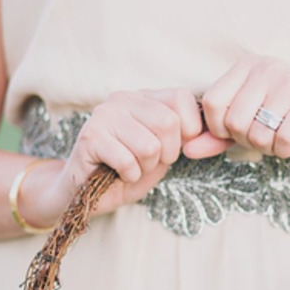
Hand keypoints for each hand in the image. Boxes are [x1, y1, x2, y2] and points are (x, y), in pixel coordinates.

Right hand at [23, 88, 203, 223]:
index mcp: (142, 97)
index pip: (181, 98)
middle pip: (169, 123)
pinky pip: (128, 161)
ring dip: (145, 167)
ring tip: (130, 167)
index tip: (172, 148)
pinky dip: (128, 176)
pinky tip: (116, 173)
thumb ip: (183, 136)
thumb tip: (206, 129)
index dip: (188, 130)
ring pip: (150, 146)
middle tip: (148, 162)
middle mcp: (122, 98)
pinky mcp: (90, 137)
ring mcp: (104, 115)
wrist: (82, 193)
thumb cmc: (126, 171)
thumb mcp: (163, 151)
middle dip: (166, 154)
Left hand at [184, 54, 289, 159]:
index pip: (212, 102)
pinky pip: (284, 137)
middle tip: (262, 140)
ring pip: (259, 132)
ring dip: (267, 148)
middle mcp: (267, 67)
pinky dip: (284, 151)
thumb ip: (217, 136)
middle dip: (246, 141)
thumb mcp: (250, 122)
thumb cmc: (289, 117)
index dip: (218, 129)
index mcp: (247, 66)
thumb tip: (186, 150)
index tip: (236, 134)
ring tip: (278, 141)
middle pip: (234, 120)